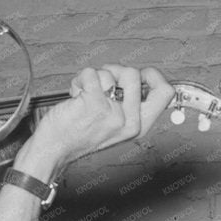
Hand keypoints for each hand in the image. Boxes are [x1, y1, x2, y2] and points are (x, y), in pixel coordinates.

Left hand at [21, 64, 174, 176]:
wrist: (54, 149)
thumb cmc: (78, 135)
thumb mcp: (115, 126)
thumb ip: (130, 105)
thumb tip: (139, 77)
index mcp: (139, 126)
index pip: (166, 93)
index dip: (153, 76)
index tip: (139, 75)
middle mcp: (129, 121)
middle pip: (136, 74)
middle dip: (115, 70)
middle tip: (103, 84)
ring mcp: (112, 113)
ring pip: (112, 71)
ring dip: (95, 76)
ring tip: (86, 92)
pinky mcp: (94, 104)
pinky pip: (92, 73)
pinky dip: (80, 79)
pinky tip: (77, 93)